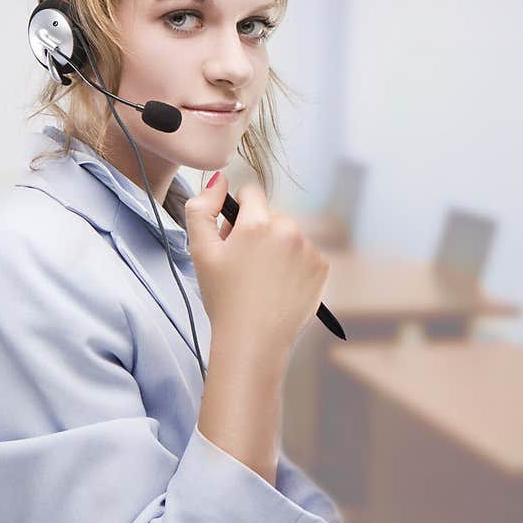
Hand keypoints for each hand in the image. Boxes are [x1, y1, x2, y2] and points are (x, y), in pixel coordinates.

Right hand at [185, 172, 329, 359]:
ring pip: (288, 235)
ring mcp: (309, 248)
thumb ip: (201, 208)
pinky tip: (279, 286)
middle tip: (243, 264)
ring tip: (261, 279)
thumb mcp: (200, 252)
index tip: (233, 236)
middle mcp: (289, 229)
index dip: (238, 212)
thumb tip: (219, 180)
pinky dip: (294, 264)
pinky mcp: (322, 267)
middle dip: (257, 231)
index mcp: (258, 222)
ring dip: (276, 248)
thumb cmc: (224, 299)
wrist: (253, 342)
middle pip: (270, 215)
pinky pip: (305, 253)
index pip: (251, 191)